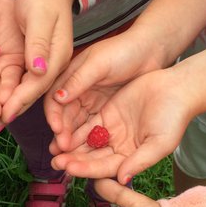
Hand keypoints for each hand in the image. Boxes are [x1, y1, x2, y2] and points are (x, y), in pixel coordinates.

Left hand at [0, 0, 74, 121]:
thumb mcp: (39, 16)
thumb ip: (38, 43)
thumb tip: (37, 69)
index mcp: (56, 55)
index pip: (38, 83)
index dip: (21, 99)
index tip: (5, 113)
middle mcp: (53, 64)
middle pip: (33, 92)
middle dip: (13, 109)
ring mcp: (45, 64)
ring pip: (26, 90)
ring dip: (10, 106)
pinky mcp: (37, 61)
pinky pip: (22, 82)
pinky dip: (9, 93)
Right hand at [45, 21, 168, 145]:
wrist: (151, 50)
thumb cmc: (124, 51)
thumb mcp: (99, 64)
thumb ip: (78, 81)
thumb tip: (58, 98)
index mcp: (71, 75)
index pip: (54, 99)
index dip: (54, 115)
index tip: (58, 130)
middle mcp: (78, 89)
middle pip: (64, 115)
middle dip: (61, 132)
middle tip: (62, 149)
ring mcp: (91, 100)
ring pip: (77, 123)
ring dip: (72, 139)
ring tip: (69, 156)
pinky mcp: (105, 108)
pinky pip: (92, 126)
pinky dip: (88, 138)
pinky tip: (87, 151)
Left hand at [47, 66, 193, 183]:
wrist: (178, 89)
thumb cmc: (174, 118)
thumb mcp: (160, 143)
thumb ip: (140, 161)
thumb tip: (122, 179)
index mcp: (131, 159)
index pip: (105, 168)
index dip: (87, 169)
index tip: (70, 168)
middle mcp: (119, 148)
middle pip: (92, 158)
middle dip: (74, 161)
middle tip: (55, 163)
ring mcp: (112, 131)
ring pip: (86, 142)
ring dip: (70, 147)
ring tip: (53, 150)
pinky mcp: (108, 114)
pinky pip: (87, 124)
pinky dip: (74, 128)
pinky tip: (59, 131)